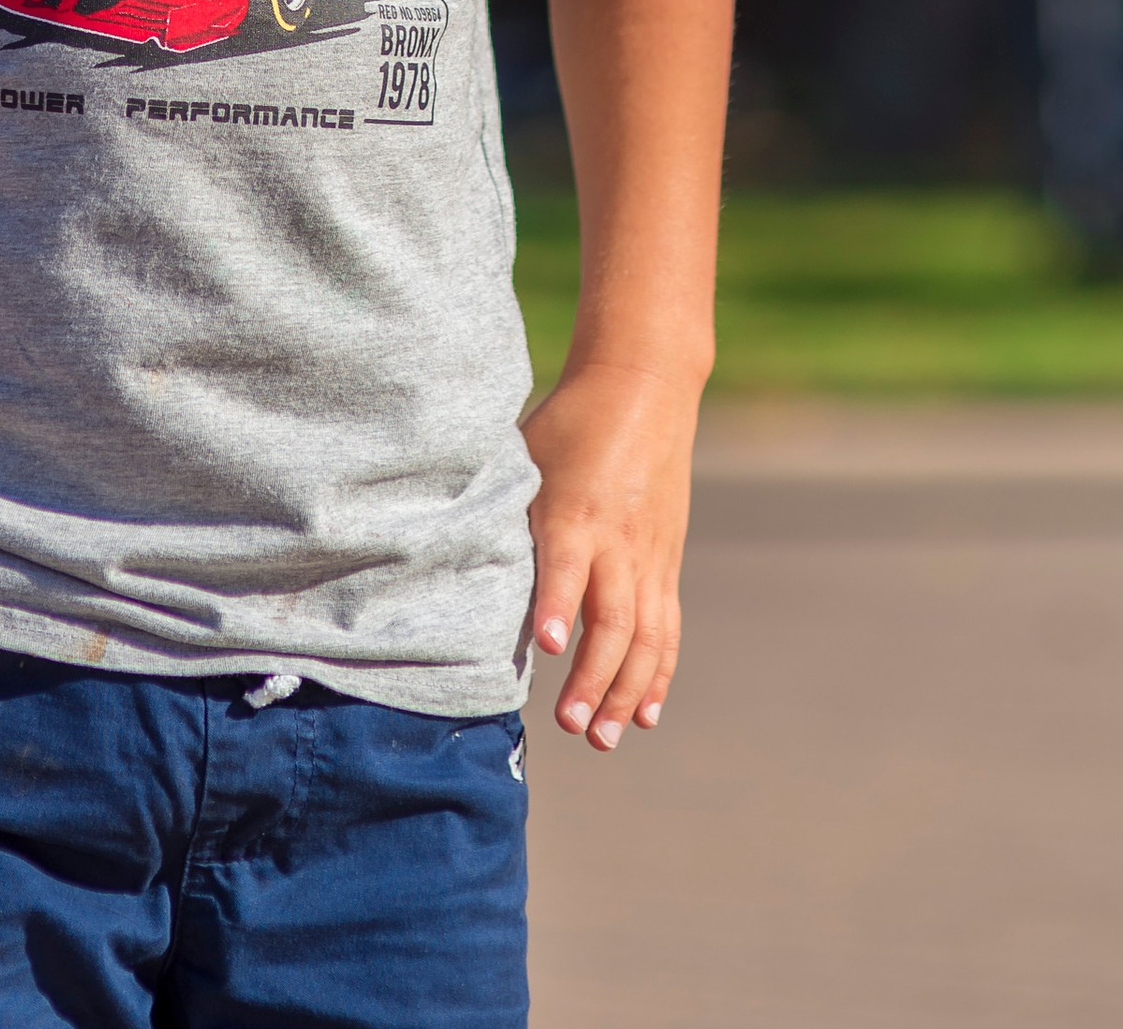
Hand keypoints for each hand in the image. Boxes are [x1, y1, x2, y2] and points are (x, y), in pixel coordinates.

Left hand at [522, 360, 698, 750]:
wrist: (644, 384)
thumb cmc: (571, 422)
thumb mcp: (529, 456)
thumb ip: (507, 511)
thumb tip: (455, 557)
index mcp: (576, 509)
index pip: (566, 565)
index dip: (555, 605)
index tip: (541, 645)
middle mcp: (618, 538)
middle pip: (613, 617)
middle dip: (593, 676)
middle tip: (571, 725)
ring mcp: (649, 554)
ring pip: (646, 634)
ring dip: (625, 691)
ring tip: (605, 737)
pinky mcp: (667, 561)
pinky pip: (667, 626)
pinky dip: (658, 674)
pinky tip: (646, 715)